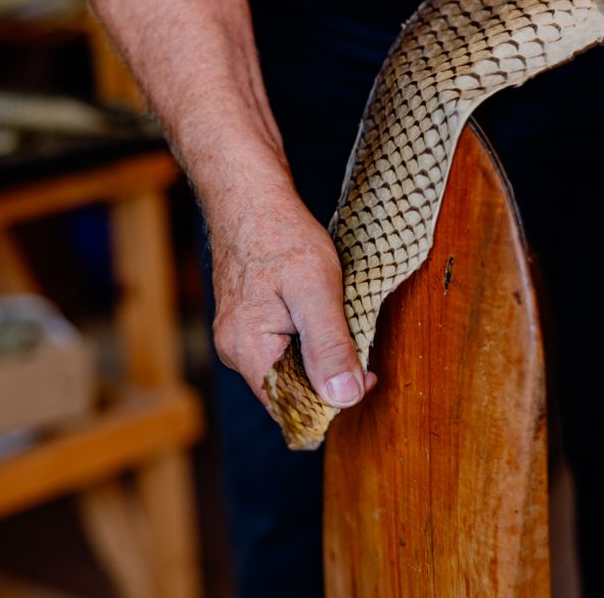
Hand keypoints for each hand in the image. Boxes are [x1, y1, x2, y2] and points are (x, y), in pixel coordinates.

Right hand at [209, 194, 375, 412]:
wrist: (249, 196)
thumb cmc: (280, 234)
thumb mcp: (317, 289)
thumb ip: (329, 347)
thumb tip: (345, 398)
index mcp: (248, 351)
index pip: (292, 407)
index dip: (333, 401)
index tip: (367, 375)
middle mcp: (236, 352)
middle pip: (290, 392)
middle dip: (329, 377)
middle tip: (360, 342)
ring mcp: (239, 338)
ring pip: (288, 369)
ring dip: (319, 356)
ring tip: (337, 319)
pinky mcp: (247, 323)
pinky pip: (282, 348)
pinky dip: (307, 339)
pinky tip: (320, 314)